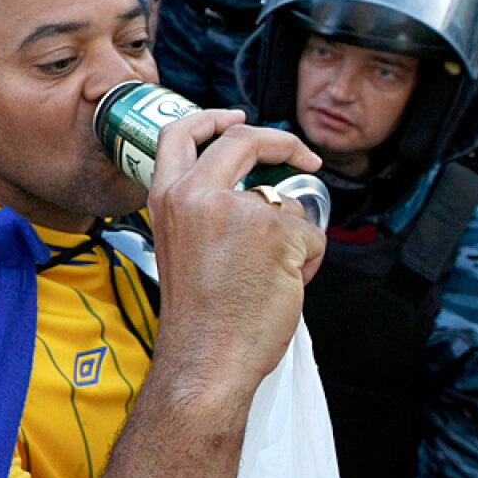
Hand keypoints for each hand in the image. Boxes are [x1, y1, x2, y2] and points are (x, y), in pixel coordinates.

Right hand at [147, 110, 325, 390]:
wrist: (205, 361)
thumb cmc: (199, 318)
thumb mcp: (180, 244)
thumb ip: (204, 208)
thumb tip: (256, 189)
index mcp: (166, 198)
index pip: (180, 132)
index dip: (213, 117)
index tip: (238, 118)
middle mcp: (195, 195)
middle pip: (243, 140)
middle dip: (282, 142)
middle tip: (303, 157)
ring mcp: (236, 210)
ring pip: (287, 201)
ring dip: (295, 233)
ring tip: (278, 273)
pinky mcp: (275, 231)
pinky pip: (310, 233)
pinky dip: (309, 260)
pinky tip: (288, 285)